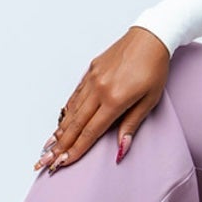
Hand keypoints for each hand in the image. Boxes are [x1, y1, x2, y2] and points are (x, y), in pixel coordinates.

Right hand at [34, 25, 171, 172]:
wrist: (149, 37)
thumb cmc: (154, 69)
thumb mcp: (149, 100)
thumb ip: (131, 125)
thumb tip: (121, 149)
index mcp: (115, 99)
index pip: (91, 132)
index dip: (76, 150)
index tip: (64, 163)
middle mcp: (99, 90)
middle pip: (76, 123)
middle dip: (61, 145)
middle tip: (47, 161)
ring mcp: (93, 79)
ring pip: (73, 110)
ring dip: (61, 130)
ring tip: (49, 146)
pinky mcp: (91, 71)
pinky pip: (76, 96)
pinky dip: (68, 111)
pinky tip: (62, 122)